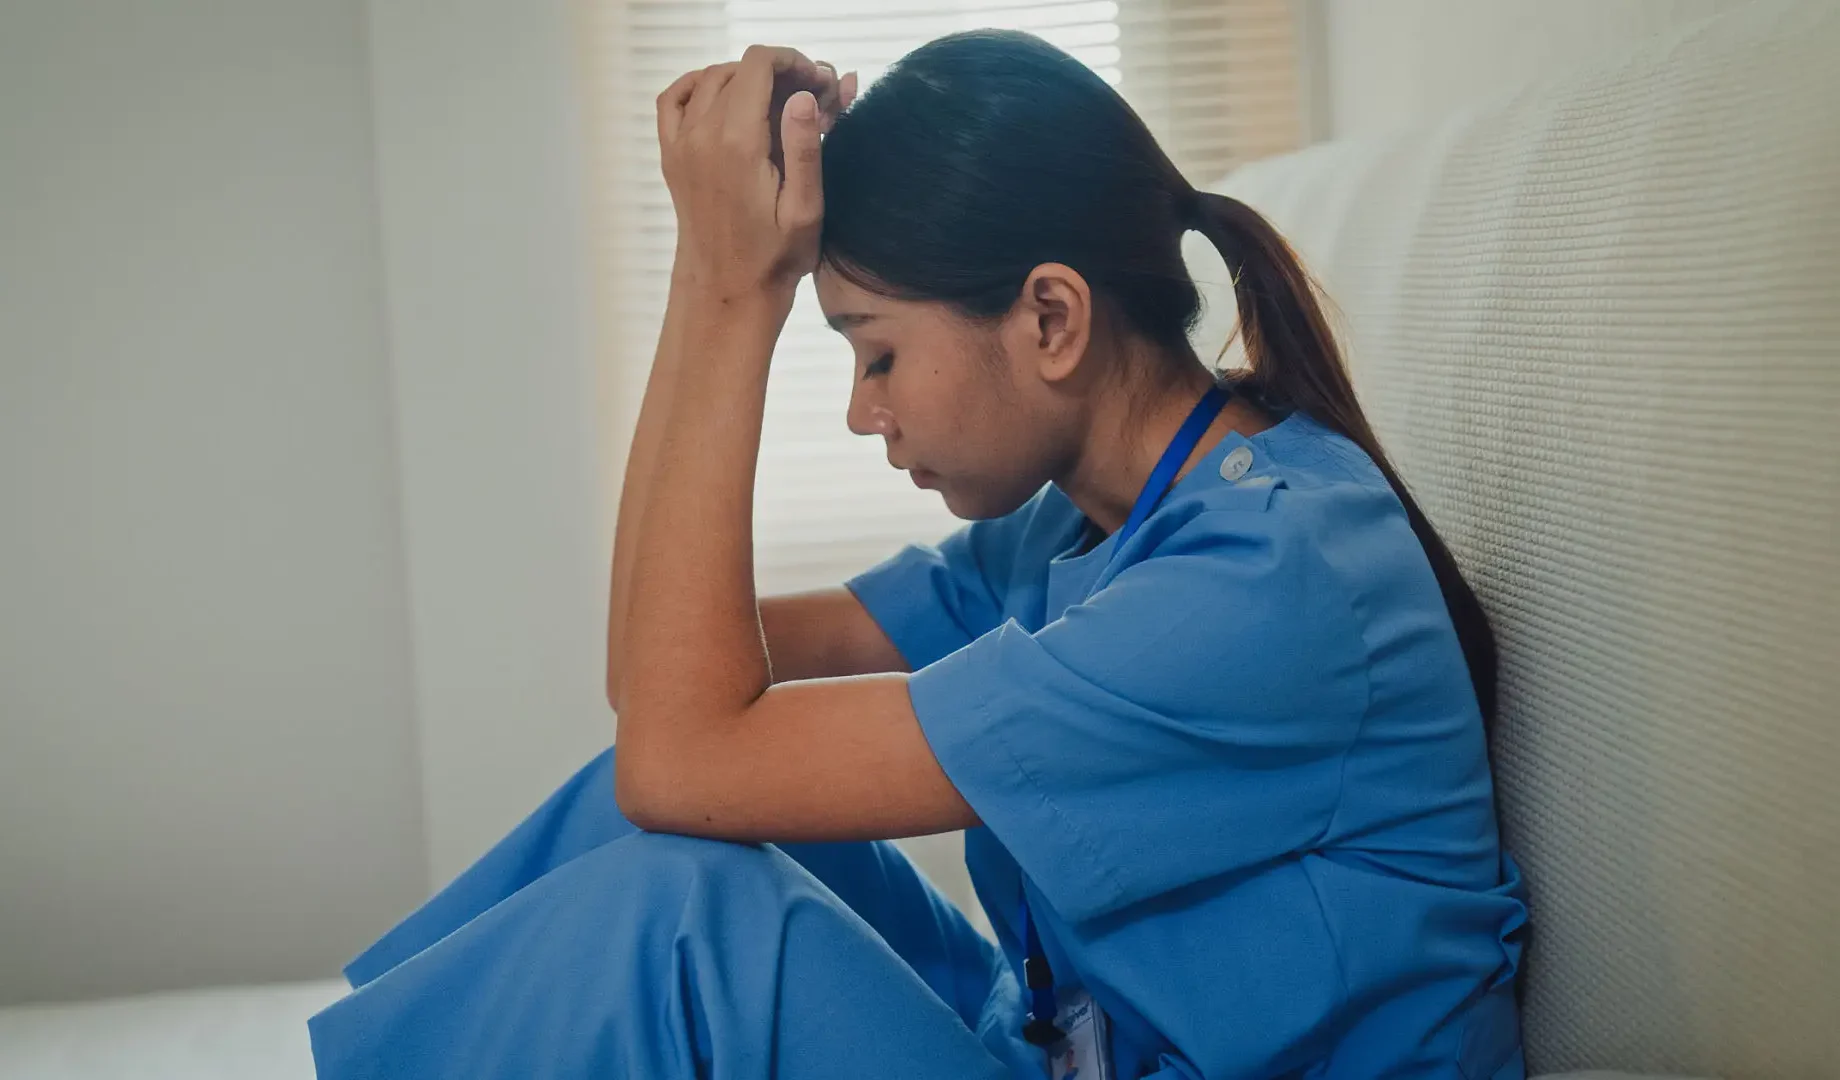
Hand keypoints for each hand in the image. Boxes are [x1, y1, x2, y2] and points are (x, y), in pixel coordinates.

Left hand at [657, 46, 857, 305]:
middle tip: (811, 100)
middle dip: (778, 73)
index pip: (759, 65)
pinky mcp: (672, 156)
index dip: (793, 62)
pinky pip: (675, 99)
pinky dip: (700, 86)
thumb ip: (805, 148)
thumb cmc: (773, 259)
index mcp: (737, 143)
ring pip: (711, 78)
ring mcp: (681, 144)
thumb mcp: (805, 209)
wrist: (726, 292)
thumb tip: (804, 96)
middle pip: (739, 69)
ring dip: (747, 79)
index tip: (818, 83)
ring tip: (779, 105)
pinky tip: (726, 98)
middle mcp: (702, 135)